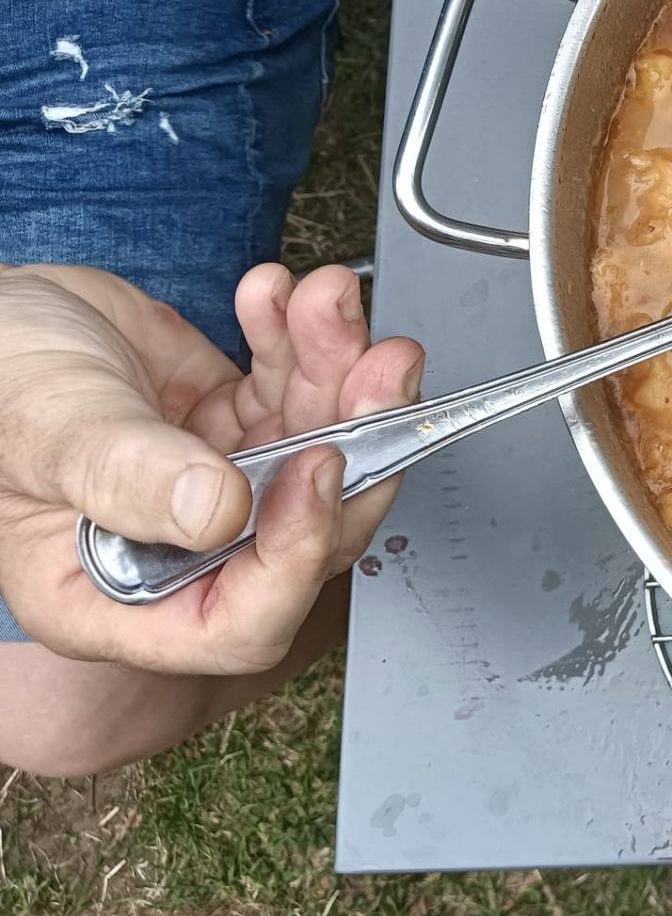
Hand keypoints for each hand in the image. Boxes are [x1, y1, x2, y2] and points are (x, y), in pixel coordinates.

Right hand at [0, 263, 422, 673]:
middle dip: (354, 437)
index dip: (297, 555)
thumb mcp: (48, 429)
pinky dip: (298, 336)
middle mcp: (177, 549)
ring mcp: (212, 484)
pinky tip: (275, 294)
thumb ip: (130, 474)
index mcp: (115, 594)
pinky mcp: (227, 421)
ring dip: (338, 369)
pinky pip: (290, 389)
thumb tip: (223, 510)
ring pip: (315, 445)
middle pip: (308, 526)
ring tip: (328, 301)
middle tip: (379, 368)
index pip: (239, 620)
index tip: (321, 467)